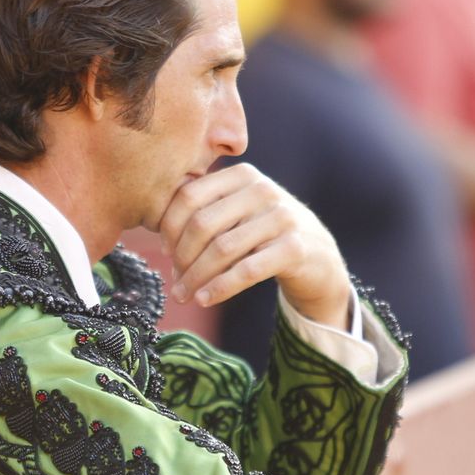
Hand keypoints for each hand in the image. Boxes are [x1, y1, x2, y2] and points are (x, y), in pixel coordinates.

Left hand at [157, 163, 351, 327]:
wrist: (318, 256)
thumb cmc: (264, 235)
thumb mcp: (238, 212)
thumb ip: (205, 210)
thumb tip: (156, 228)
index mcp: (242, 175)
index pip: (189, 196)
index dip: (169, 227)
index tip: (165, 252)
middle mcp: (263, 190)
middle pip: (202, 224)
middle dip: (181, 257)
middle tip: (174, 281)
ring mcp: (282, 217)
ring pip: (222, 249)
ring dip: (195, 277)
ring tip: (182, 295)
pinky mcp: (294, 248)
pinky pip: (246, 270)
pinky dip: (220, 287)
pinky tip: (204, 299)